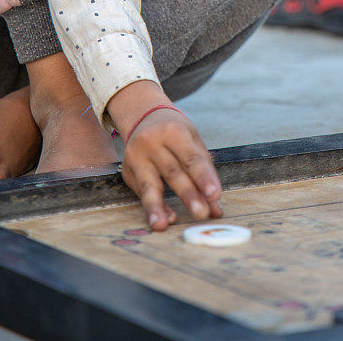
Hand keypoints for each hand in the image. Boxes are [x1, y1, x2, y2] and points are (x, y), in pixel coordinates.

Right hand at [107, 82, 221, 229]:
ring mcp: (136, 156)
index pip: (192, 158)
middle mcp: (152, 142)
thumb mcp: (193, 141)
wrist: (144, 117)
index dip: (204, 177)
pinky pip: (142, 192)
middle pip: (173, 172)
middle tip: (202, 214)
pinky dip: (154, 207)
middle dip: (188, 195)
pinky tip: (162, 220)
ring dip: (158, 207)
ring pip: (149, 185)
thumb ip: (204, 171)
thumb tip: (215, 207)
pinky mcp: (127, 171)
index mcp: (174, 131)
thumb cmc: (175, 133)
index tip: (215, 195)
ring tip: (163, 225)